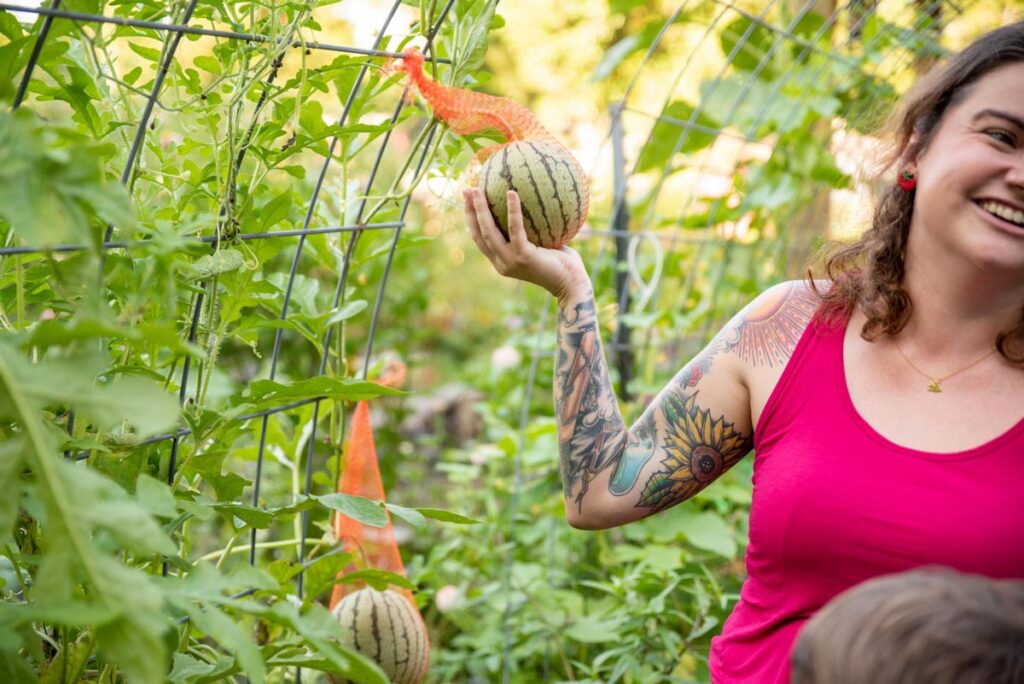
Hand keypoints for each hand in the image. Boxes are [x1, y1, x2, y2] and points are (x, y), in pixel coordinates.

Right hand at [463, 188, 590, 299]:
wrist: (572, 284)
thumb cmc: (562, 263)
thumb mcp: (543, 244)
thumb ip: (532, 229)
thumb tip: (533, 199)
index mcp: (502, 260)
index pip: (481, 239)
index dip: (471, 219)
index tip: (468, 200)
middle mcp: (502, 263)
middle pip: (479, 234)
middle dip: (470, 212)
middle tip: (466, 190)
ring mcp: (510, 261)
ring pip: (489, 232)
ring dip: (481, 210)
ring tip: (478, 189)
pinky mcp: (523, 257)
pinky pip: (515, 229)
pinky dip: (512, 211)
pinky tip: (512, 193)